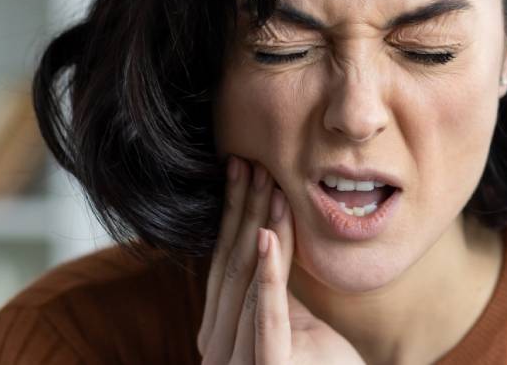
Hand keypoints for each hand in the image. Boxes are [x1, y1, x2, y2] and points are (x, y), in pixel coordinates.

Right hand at [197, 156, 364, 363]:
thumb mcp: (290, 315)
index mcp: (217, 331)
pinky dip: (268, 271)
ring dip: (259, 227)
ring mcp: (236, 360)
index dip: (232, 213)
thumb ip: (271, 285)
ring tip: (269, 185)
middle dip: (240, 210)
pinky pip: (265, 312)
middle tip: (249, 162)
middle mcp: (216, 346)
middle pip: (230, 263)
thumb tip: (266, 231)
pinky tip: (268, 235)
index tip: (241, 168)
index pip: (223, 260)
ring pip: (246, 279)